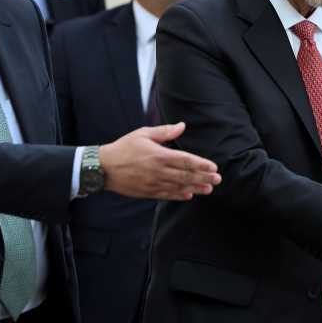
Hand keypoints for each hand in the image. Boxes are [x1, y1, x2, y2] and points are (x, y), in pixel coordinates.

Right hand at [98, 123, 221, 199]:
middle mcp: (159, 171)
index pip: (186, 161)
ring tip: (209, 189)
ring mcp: (154, 183)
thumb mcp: (143, 134)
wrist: (103, 168)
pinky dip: (180, 196)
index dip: (201, 165)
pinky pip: (168, 195)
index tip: (214, 167)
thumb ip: (165, 131)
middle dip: (204, 178)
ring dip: (196, 188)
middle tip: (218, 179)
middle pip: (186, 176)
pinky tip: (190, 195)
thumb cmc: (124, 148)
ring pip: (180, 187)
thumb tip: (182, 126)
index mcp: (159, 155)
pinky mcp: (148, 192)